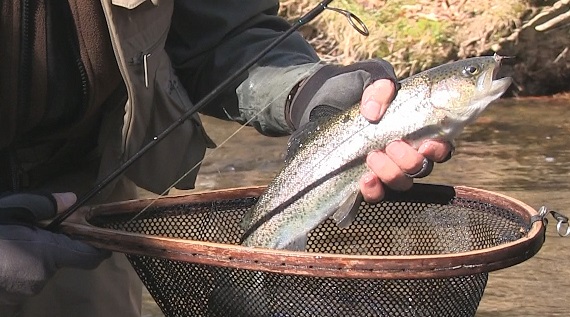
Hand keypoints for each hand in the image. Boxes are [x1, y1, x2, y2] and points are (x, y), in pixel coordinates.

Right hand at [0, 192, 109, 310]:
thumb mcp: (13, 208)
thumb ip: (45, 205)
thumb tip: (72, 199)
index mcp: (47, 253)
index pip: (88, 257)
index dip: (97, 249)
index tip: (101, 241)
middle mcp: (40, 278)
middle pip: (60, 261)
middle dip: (51, 247)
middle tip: (30, 232)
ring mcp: (22, 294)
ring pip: (39, 273)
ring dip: (31, 260)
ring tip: (8, 245)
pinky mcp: (8, 302)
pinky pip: (20, 284)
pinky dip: (15, 272)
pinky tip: (0, 259)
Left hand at [358, 79, 452, 201]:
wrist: (335, 106)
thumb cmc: (365, 97)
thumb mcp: (374, 82)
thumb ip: (381, 88)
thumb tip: (373, 112)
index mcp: (420, 133)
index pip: (442, 148)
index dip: (438, 150)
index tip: (427, 144)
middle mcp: (409, 155)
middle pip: (422, 169)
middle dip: (409, 160)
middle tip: (392, 145)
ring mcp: (390, 170)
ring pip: (402, 183)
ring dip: (390, 172)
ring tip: (372, 155)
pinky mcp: (370, 181)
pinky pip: (377, 195)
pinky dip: (373, 189)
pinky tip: (365, 178)